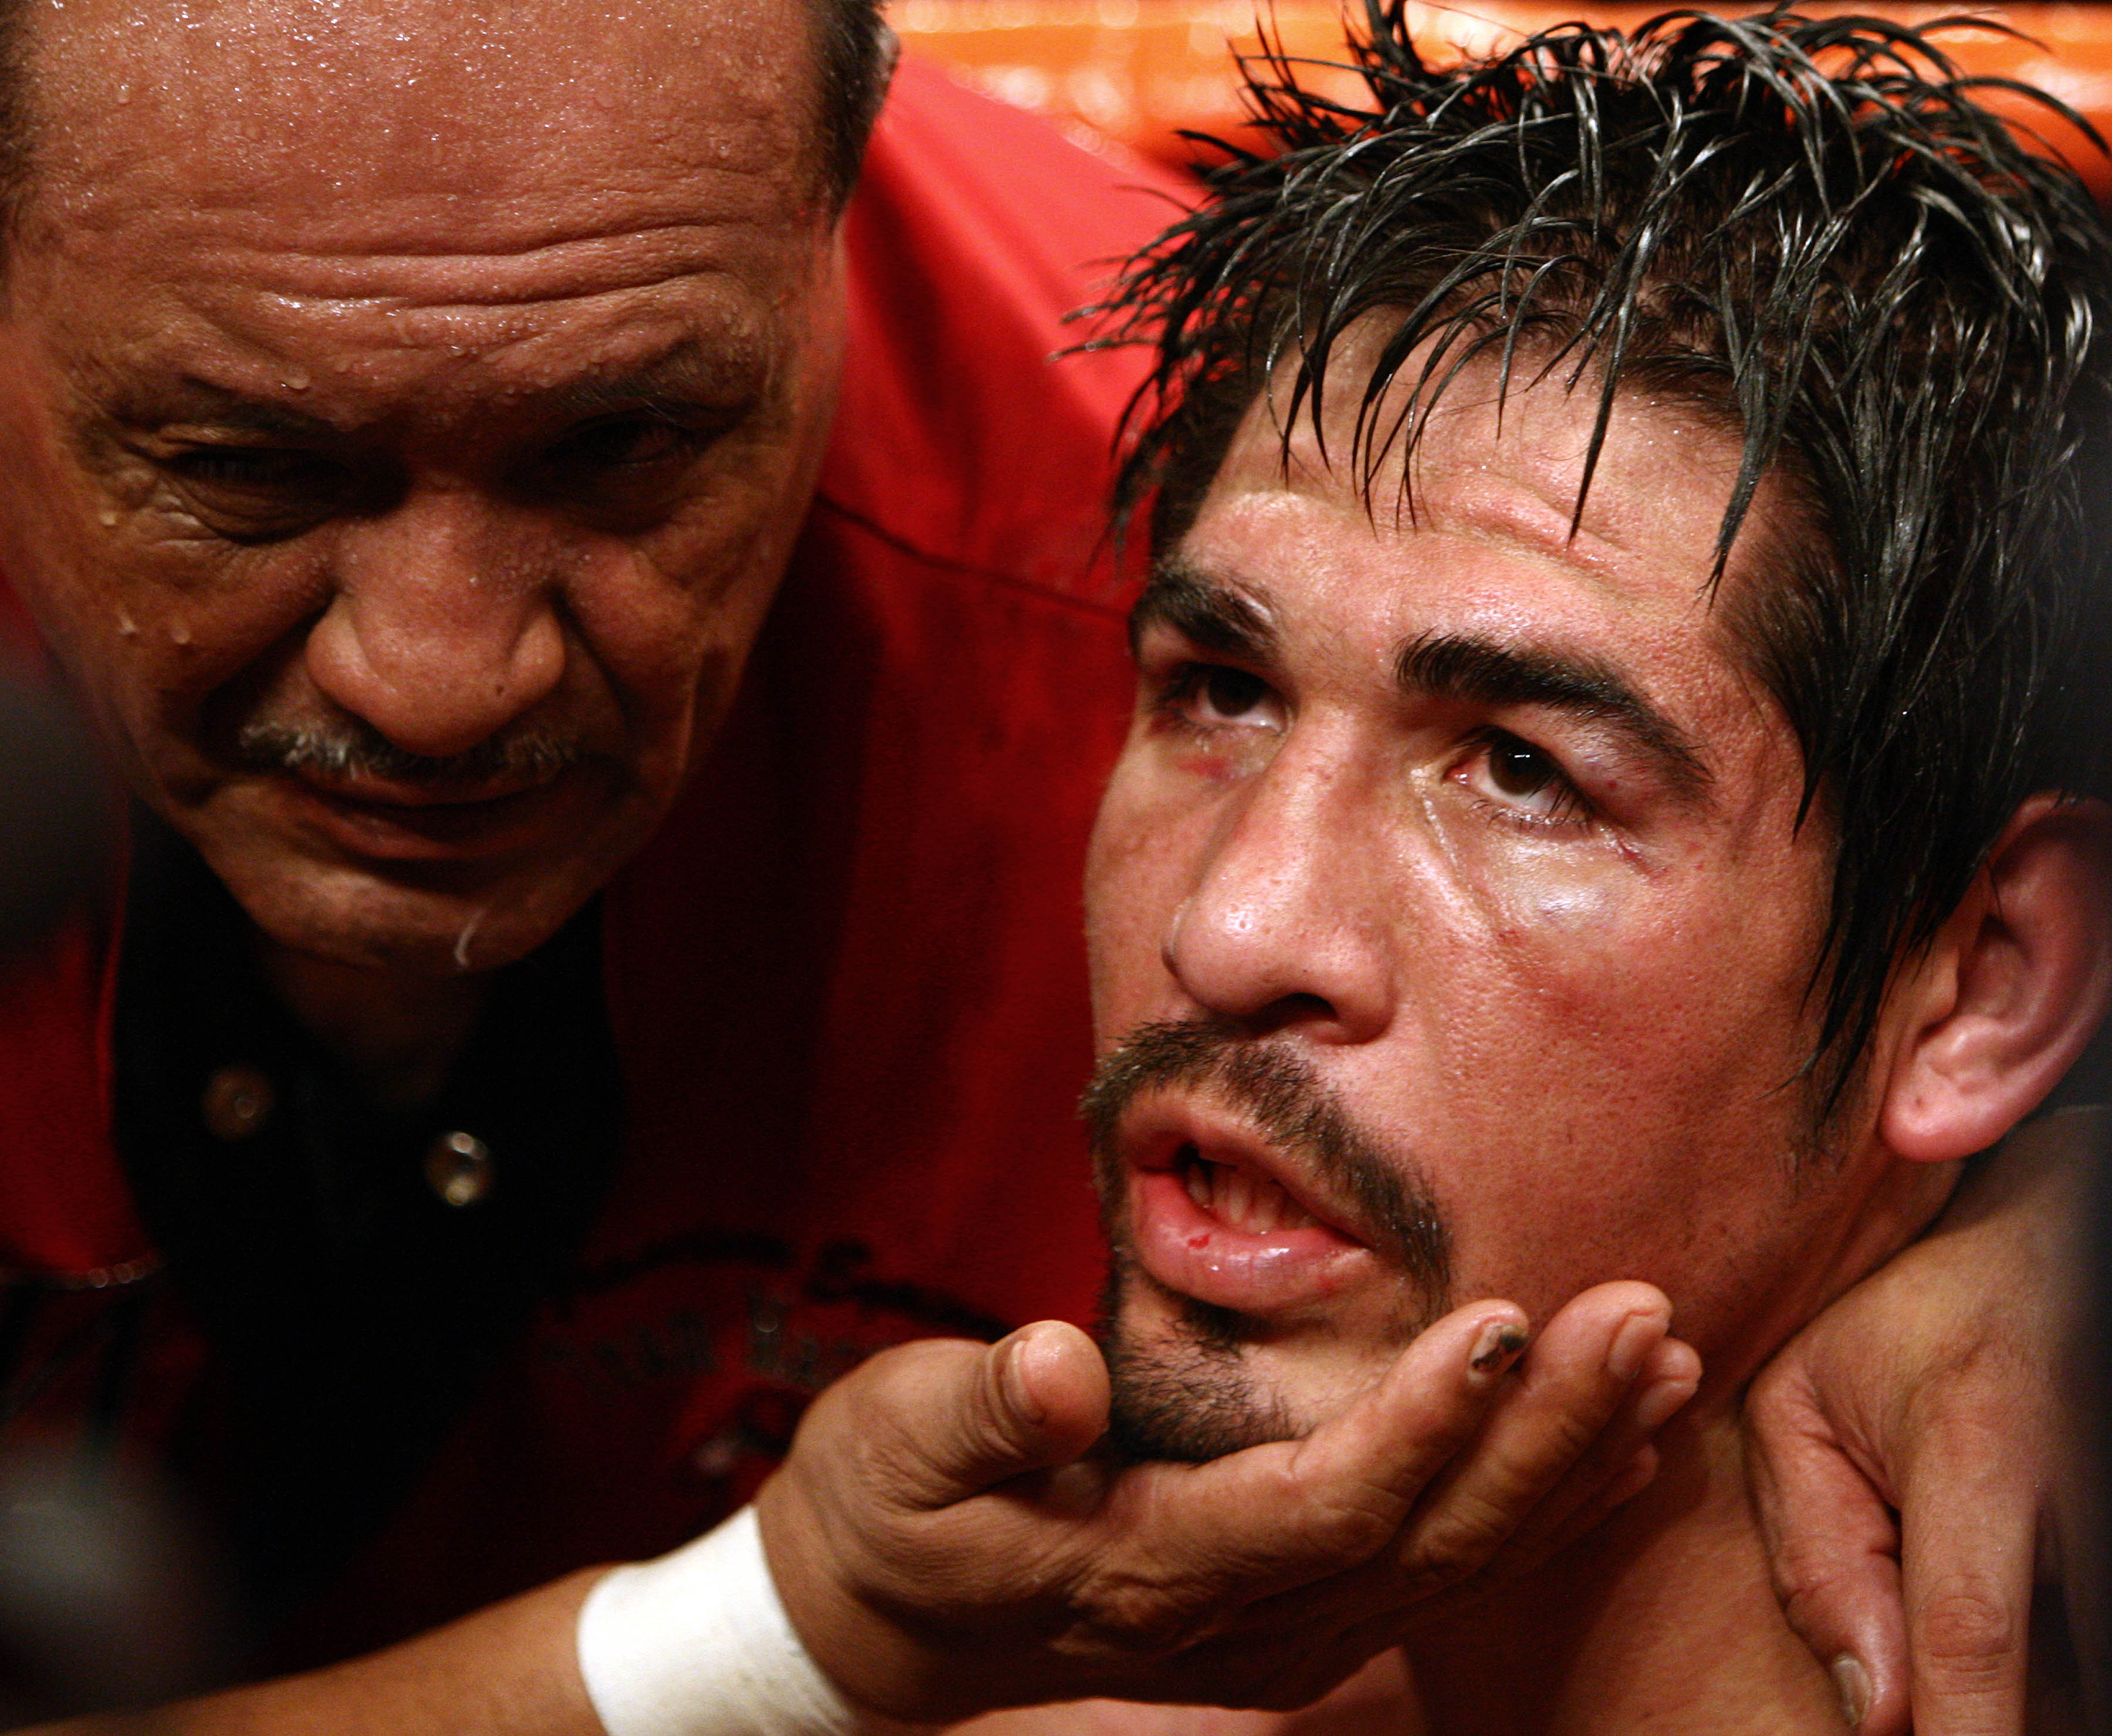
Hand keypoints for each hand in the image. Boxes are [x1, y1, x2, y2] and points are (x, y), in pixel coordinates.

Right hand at [756, 1283, 1699, 1723]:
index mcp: (1148, 1573)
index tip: (1509, 1318)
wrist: (888, 1621)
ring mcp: (1283, 1637)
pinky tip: (1617, 1446)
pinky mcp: (1303, 1615)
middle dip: (1547, 1432)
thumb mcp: (898, 1444)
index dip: (1422, 1427)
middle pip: (1428, 1544)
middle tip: (1644, 1315)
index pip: (1321, 1510)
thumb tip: (1053, 1371)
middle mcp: (1241, 1626)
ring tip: (1665, 1361)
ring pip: (1459, 1562)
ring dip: (1572, 1464)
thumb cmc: (892, 1506)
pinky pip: (1445, 1567)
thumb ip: (975, 1411)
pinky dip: (1541, 1505)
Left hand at [1745, 1107, 2103, 1735]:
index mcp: (1977, 1455)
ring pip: (2066, 1691)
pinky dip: (2033, 1680)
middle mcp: (2080, 1511)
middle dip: (1968, 1716)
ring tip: (1935, 1580)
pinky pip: (2081, 1668)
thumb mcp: (1804, 1401)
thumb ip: (1815, 1552)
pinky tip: (1981, 1639)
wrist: (2043, 1264)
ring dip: (1998, 1695)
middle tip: (1898, 1657)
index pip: (1971, 1638)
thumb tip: (1873, 1714)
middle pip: (2037, 1699)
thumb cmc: (1903, 1329)